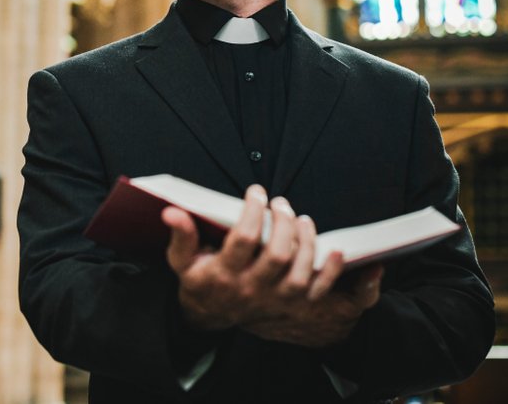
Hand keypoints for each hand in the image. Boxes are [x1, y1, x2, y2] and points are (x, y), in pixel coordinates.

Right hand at [162, 186, 381, 346]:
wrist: (210, 316)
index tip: (256, 192)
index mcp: (224, 274)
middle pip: (276, 255)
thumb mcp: (181, 260)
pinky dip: (331, 272)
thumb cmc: (199, 280)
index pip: (243, 239)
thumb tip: (172, 211)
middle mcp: (251, 289)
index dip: (252, 212)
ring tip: (301, 218)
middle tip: (280, 203)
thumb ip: (180, 235)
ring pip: (299, 272)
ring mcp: (273, 299)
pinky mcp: (291, 305)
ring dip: (306, 242)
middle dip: (283, 224)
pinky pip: (318, 291)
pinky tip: (336, 249)